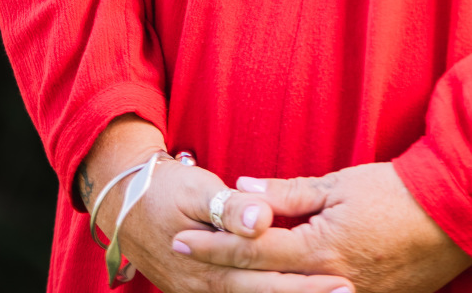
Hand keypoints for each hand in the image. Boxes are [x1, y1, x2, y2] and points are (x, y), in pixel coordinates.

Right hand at [78, 117, 352, 291]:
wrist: (122, 203)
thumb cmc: (164, 189)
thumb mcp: (197, 189)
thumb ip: (230, 208)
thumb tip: (262, 219)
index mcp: (209, 266)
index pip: (266, 281)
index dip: (304, 285)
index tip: (341, 280)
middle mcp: (206, 289)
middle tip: (349, 291)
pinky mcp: (201, 290)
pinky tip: (294, 290)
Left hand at [172, 162, 471, 292]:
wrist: (452, 216)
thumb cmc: (396, 192)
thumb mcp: (340, 183)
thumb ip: (289, 191)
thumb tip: (245, 188)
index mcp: (318, 250)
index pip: (251, 250)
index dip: (213, 245)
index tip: (179, 240)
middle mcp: (327, 284)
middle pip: (259, 284)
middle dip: (218, 271)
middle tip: (180, 259)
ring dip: (249, 287)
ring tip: (217, 278)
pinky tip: (272, 286)